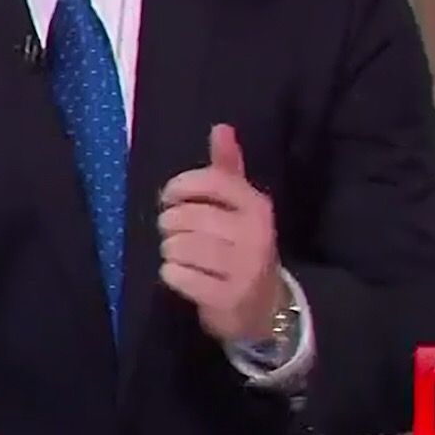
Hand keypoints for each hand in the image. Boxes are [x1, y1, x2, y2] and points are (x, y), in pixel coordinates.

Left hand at [157, 124, 283, 343]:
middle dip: (170, 225)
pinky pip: (177, 276)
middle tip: (177, 234)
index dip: (178, 187)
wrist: (264, 307)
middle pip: (185, 216)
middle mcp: (254, 234)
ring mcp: (243, 268)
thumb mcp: (239, 206)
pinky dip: (171, 275)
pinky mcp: (228, 297)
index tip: (171, 198)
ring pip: (178, 246)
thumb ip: (227, 169)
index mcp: (256, 206)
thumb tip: (221, 127)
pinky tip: (183, 276)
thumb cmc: (241, 247)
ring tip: (181, 255)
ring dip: (170, 251)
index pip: (208, 181)